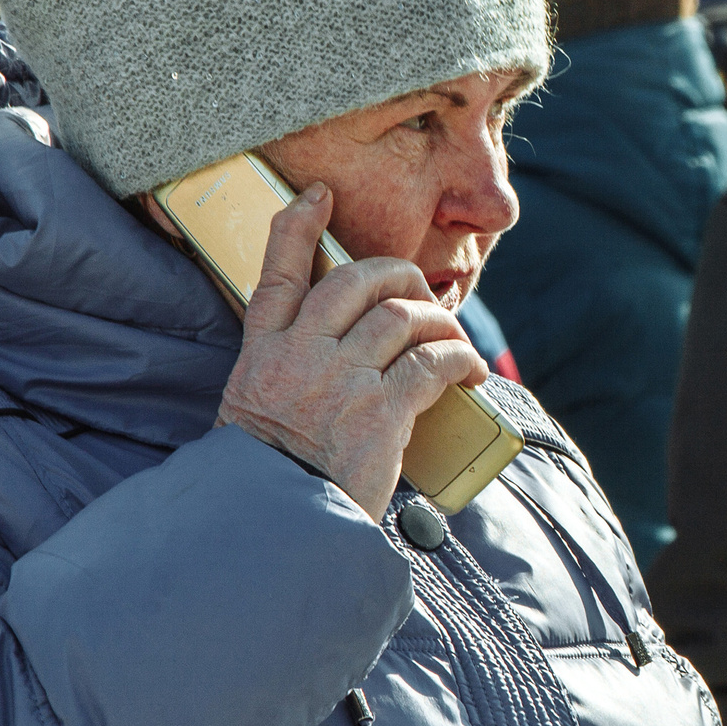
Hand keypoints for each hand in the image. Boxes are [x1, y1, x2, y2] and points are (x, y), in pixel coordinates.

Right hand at [216, 184, 487, 514]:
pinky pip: (433, 362)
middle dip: (400, 276)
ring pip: (402, 316)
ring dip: (439, 322)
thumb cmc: (273, 479)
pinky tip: (471, 374)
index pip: (277, 274)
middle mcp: (299, 357)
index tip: (320, 196)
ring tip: (454, 344)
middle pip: (357, 281)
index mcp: (262, 356)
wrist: (277, 529)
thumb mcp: (255, 415)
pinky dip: (460, 360)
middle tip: (421, 295)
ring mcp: (340, 380)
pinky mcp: (380, 410)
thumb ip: (288, 376)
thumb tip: (336, 359)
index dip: (298, 227)